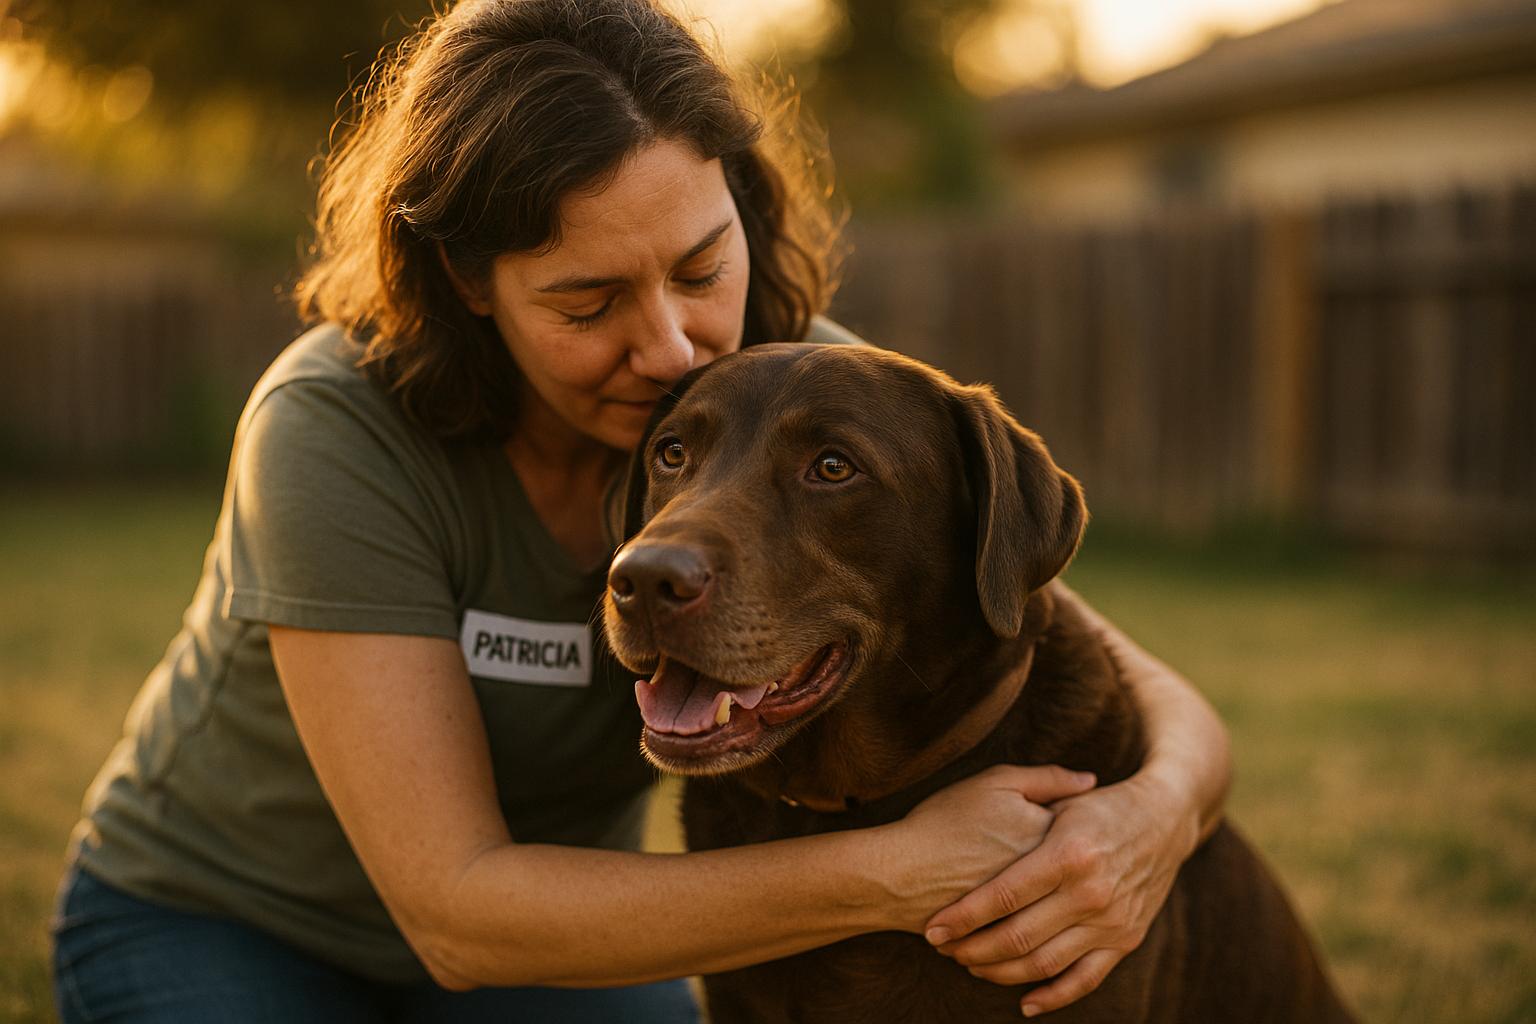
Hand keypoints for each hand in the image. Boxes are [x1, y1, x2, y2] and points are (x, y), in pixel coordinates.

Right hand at [882, 765, 1097, 932]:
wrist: (900, 873)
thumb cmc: (945, 822)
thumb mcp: (996, 783)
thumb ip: (1048, 779)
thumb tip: (1090, 780)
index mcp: (1056, 845)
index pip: (1084, 839)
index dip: (1069, 830)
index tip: (1049, 825)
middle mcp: (1053, 887)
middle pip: (1075, 879)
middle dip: (1063, 872)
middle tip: (1031, 854)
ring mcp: (1033, 918)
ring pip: (1058, 914)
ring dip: (1052, 907)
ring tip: (1028, 890)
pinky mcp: (1012, 942)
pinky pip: (1036, 941)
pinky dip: (1030, 935)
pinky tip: (1012, 918)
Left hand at [924, 770, 1200, 1016]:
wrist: (1167, 820)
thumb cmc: (1102, 806)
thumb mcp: (1063, 798)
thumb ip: (1020, 816)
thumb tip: (970, 831)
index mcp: (1069, 853)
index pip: (1004, 895)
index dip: (964, 916)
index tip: (934, 928)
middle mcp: (1091, 892)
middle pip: (1019, 935)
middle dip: (973, 948)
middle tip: (945, 949)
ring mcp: (1111, 921)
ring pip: (1045, 963)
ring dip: (1002, 972)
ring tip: (971, 966)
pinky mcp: (1126, 940)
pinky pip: (1085, 979)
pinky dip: (1053, 997)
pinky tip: (1025, 1003)